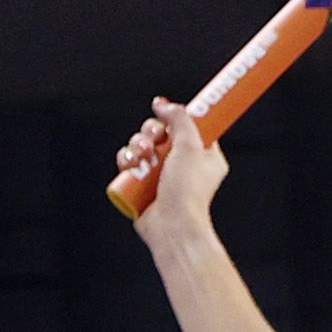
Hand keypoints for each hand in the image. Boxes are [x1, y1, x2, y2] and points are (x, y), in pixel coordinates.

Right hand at [125, 95, 228, 248]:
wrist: (172, 226)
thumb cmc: (188, 190)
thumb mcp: (190, 145)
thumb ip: (179, 118)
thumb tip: (164, 105)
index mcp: (204, 155)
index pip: (189, 126)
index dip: (176, 119)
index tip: (165, 115)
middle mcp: (183, 164)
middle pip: (161, 133)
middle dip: (151, 132)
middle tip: (153, 140)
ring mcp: (162, 176)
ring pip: (142, 146)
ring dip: (137, 145)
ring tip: (141, 157)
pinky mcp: (142, 186)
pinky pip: (130, 163)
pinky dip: (127, 160)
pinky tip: (129, 165)